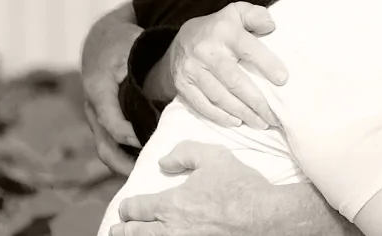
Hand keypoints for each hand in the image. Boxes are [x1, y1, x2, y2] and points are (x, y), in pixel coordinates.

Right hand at [81, 7, 141, 174]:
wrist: (100, 41)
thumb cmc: (120, 42)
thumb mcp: (131, 44)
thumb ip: (145, 62)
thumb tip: (170, 77)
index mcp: (98, 90)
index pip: (110, 121)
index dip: (128, 135)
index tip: (148, 143)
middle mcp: (92, 108)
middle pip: (104, 145)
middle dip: (124, 164)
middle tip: (147, 174)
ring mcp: (95, 117)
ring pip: (105, 148)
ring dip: (124, 165)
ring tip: (147, 177)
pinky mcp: (102, 121)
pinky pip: (110, 143)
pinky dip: (124, 156)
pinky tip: (145, 163)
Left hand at [111, 142, 359, 235]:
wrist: (264, 216)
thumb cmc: (240, 186)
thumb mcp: (214, 156)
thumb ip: (184, 153)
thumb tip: (164, 163)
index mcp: (170, 203)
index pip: (134, 209)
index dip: (127, 208)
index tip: (128, 208)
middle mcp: (170, 229)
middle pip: (133, 233)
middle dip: (123, 229)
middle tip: (117, 228)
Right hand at [166, 2, 288, 129]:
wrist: (182, 39)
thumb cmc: (220, 28)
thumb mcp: (237, 12)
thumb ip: (256, 16)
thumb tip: (272, 26)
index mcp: (224, 31)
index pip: (248, 48)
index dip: (267, 64)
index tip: (283, 80)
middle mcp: (207, 51)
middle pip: (234, 81)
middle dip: (256, 101)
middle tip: (274, 116)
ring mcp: (192, 70)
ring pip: (220, 96)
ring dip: (242, 113)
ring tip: (261, 123)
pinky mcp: (183, 85)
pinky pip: (202, 105)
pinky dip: (220, 116)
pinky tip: (237, 122)